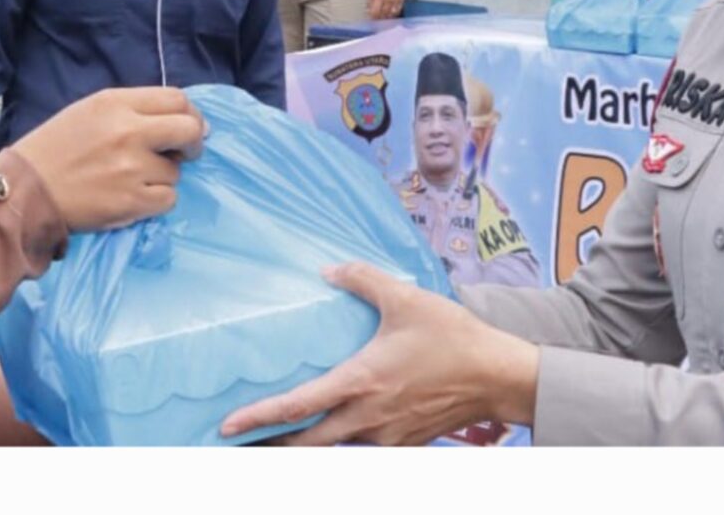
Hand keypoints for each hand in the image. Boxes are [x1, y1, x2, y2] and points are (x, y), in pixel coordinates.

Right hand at [12, 84, 205, 232]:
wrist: (26, 188)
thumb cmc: (57, 145)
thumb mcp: (92, 110)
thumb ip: (134, 109)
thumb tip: (185, 120)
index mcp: (117, 103)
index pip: (176, 99)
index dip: (190, 113)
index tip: (190, 126)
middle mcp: (129, 131)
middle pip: (188, 130)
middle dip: (194, 142)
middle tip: (185, 152)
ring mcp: (132, 168)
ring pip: (176, 171)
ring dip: (164, 175)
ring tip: (136, 178)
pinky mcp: (130, 202)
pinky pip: (168, 199)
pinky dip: (157, 200)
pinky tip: (135, 196)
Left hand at [219, 262, 538, 443]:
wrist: (496, 375)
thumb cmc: (451, 335)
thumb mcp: (404, 297)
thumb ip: (361, 279)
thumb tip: (327, 269)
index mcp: (362, 382)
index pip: (299, 408)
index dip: (259, 418)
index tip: (227, 427)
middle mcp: (368, 419)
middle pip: (307, 447)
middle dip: (271, 449)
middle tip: (239, 447)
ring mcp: (386, 437)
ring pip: (334, 453)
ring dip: (304, 450)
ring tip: (276, 442)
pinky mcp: (403, 444)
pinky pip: (361, 452)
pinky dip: (339, 448)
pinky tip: (332, 435)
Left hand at [367, 0, 406, 21]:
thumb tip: (368, 9)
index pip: (375, 12)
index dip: (373, 17)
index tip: (371, 19)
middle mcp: (388, 0)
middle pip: (383, 14)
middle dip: (379, 18)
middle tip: (377, 20)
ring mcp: (395, 0)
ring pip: (391, 14)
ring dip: (387, 17)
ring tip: (384, 18)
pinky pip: (398, 9)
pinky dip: (395, 13)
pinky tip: (392, 14)